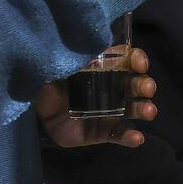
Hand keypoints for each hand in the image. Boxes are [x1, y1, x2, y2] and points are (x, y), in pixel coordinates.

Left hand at [33, 47, 156, 147]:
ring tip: (149, 111)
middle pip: (135, 85)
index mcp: (106, 67)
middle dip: (144, 85)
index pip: (128, 60)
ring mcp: (109, 111)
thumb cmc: (50, 79)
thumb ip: (81, 56)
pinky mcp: (101, 132)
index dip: (138, 60)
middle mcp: (113, 88)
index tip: (139, 64)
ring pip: (132, 110)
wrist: (33, 109)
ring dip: (143, 109)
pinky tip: (136, 138)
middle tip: (147, 87)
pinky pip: (118, 135)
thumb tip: (97, 45)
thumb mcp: (63, 62)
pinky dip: (129, 137)